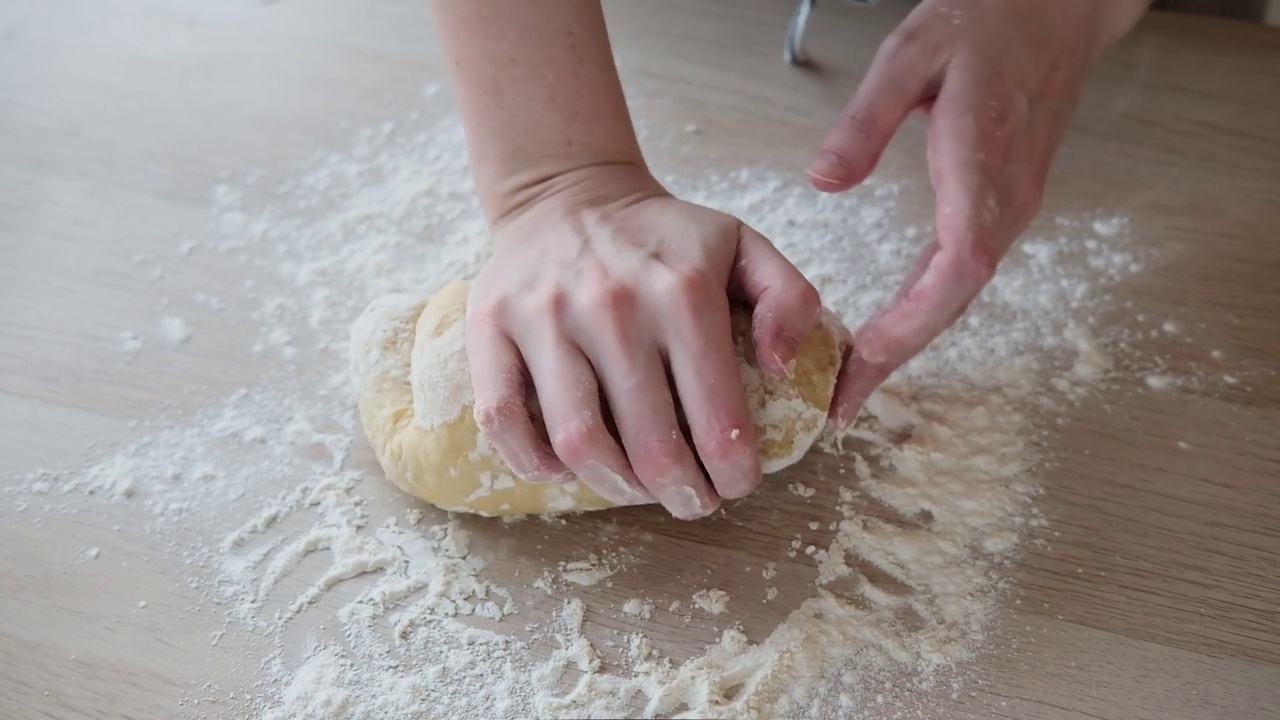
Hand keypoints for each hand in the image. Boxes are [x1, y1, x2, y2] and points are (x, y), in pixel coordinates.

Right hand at [466, 163, 821, 518]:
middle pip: (650, 445)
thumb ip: (788, 298)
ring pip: (578, 442)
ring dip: (615, 488)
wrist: (569, 192)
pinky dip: (532, 462)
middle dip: (682, 492)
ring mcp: (545, 318)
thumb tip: (780, 369)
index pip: (718, 416)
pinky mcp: (491, 327)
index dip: (734, 471)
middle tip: (693, 501)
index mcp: (683, 291)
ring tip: (637, 491)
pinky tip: (565, 469)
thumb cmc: (662, 237)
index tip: (737, 483)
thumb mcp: (743, 244)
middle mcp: (613, 305)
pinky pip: (502, 420)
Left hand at [808, 0, 1147, 424]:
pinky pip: (963, 271)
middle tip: (845, 402)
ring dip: (911, 341)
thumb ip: (866, 119)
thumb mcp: (912, 54)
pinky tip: (892, 329)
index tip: (865, 360)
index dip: (912, 322)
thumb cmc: (988, 22)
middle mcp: (1006, 199)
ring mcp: (1011, 204)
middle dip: (899, 355)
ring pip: (961, 292)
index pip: (957, 266)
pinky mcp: (1004, 203)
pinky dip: (926, 309)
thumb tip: (824, 181)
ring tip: (857, 381)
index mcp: (982, 165)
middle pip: (956, 299)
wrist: (1057, 8)